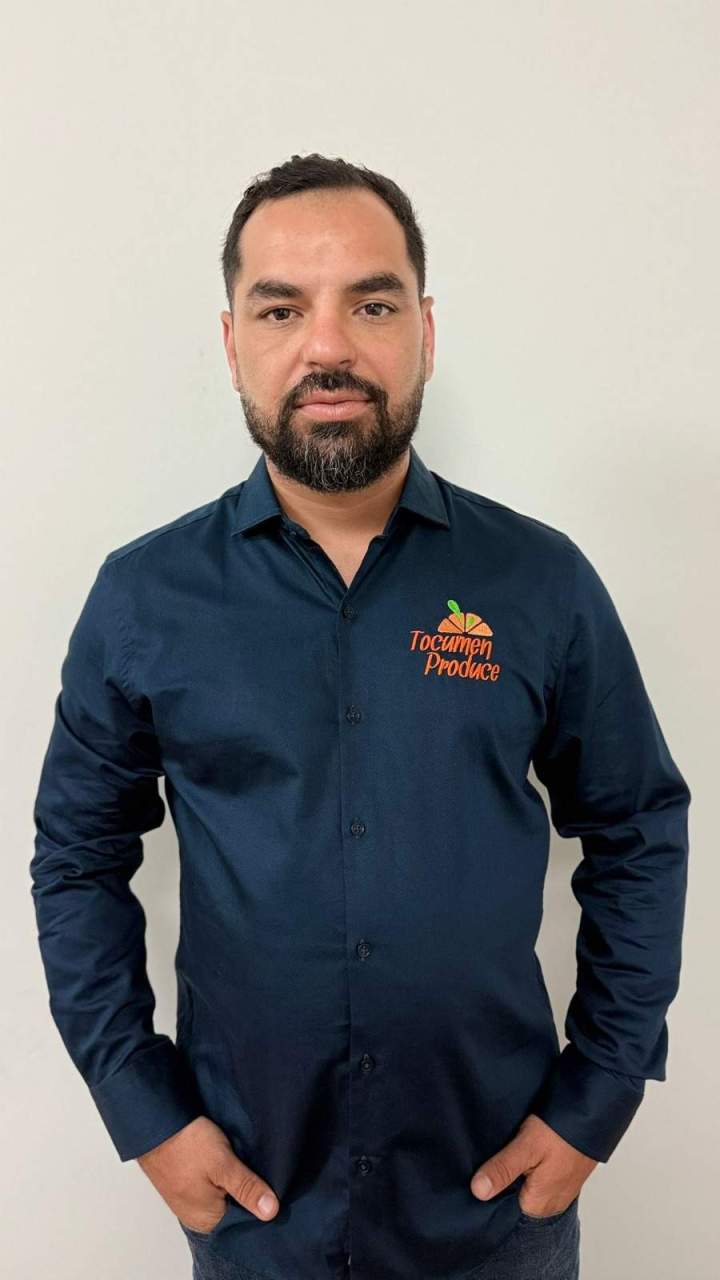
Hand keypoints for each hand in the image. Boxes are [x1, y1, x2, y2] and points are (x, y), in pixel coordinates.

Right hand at [136, 1115, 279, 1231]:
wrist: (154, 1122)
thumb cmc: (186, 1144)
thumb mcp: (223, 1164)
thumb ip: (246, 1188)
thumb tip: (271, 1211)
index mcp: (206, 1221)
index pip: (243, 1222)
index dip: (259, 1204)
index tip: (272, 1187)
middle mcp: (195, 1216)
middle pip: (233, 1209)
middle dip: (246, 1191)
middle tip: (259, 1170)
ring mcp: (188, 1200)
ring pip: (222, 1195)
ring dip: (233, 1181)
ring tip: (243, 1163)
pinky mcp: (184, 1183)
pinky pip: (210, 1185)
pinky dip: (220, 1175)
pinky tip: (227, 1161)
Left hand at [470, 1113, 597, 1216]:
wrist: (593, 1115)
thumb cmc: (560, 1131)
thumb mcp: (526, 1147)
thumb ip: (503, 1170)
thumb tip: (478, 1192)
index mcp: (538, 1205)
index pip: (503, 1205)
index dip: (492, 1183)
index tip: (486, 1165)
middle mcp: (551, 1205)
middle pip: (516, 1195)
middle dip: (507, 1175)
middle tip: (504, 1152)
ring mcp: (560, 1192)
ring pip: (528, 1185)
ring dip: (520, 1169)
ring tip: (517, 1149)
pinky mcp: (565, 1178)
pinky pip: (541, 1177)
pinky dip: (533, 1165)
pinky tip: (531, 1150)